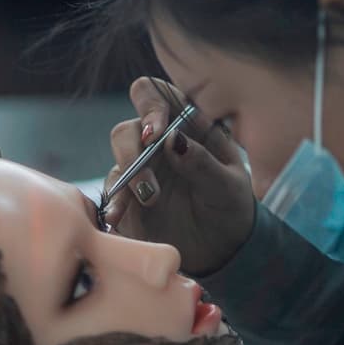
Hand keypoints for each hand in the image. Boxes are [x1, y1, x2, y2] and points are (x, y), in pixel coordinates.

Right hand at [104, 77, 254, 275]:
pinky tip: (119, 218)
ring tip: (149, 201)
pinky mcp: (128, 199)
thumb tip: (172, 138)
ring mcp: (140, 170)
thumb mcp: (228, 185)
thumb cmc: (231, 205)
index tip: (156, 132)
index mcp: (184, 125)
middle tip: (150, 180)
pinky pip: (112, 195)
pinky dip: (114, 204)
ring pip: (117, 162)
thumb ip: (203, 162)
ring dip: (128, 178)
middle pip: (127, 130)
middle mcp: (156, 144)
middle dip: (133, 151)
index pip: (155, 96)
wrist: (223, 248)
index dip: (149, 105)